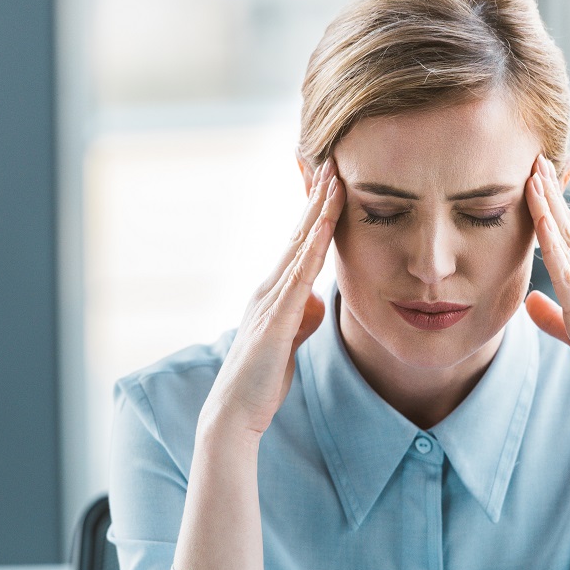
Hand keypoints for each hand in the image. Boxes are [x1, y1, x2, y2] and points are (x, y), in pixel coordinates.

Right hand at [202, 159, 344, 437]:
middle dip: (316, 195)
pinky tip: (325, 224)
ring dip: (317, 210)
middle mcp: (269, 288)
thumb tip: (314, 302)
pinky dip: (313, 247)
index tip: (331, 180)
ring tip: (334, 176)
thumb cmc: (261, 380)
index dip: (315, 211)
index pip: (300, 244)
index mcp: (274, 293)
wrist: (234, 412)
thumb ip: (301, 318)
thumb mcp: (289, 341)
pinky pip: (299, 275)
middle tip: (332, 158)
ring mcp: (270, 300)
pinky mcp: (275, 319)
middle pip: (298, 233)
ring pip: (300, 245)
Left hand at [523, 155, 569, 439]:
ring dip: (550, 207)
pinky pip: (567, 274)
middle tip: (535, 155)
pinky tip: (542, 222)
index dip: (551, 207)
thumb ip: (553, 317)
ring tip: (534, 173)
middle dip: (551, 193)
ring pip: (568, 243)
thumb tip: (529, 299)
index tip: (535, 175)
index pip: (568, 239)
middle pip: (569, 230)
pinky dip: (554, 246)